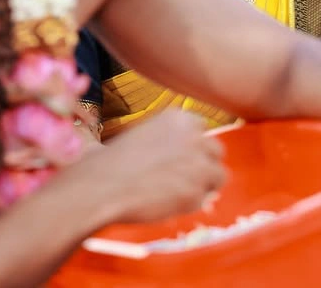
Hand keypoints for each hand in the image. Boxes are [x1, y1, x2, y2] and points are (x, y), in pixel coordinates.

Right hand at [85, 110, 226, 224]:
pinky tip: (168, 202)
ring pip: (218, 175)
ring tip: (177, 192)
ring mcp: (198, 163)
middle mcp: (193, 136)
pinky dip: (191, 203)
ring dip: (203, 185)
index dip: (193, 145)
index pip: (202, 128)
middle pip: (215, 150)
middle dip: (203, 164)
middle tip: (183, 177)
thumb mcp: (140, 134)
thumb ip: (163, 138)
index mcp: (178, 117)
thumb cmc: (111, 162)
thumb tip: (164, 150)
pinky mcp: (198, 190)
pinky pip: (204, 199)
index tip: (183, 156)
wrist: (102, 185)